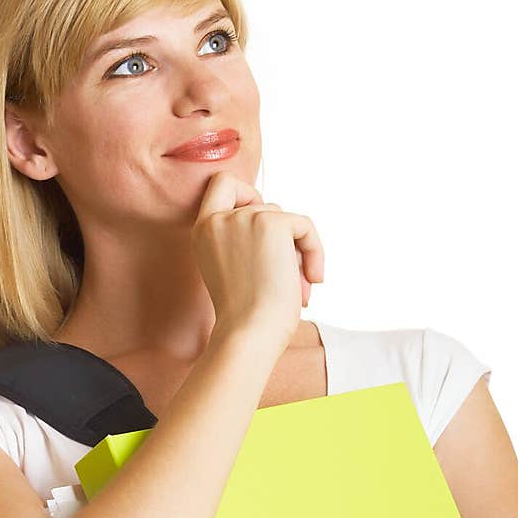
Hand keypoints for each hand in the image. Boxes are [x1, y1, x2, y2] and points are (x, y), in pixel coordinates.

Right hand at [192, 171, 324, 353]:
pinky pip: (304, 226)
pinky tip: (312, 279)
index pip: (222, 184)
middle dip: (281, 240)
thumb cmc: (246, 318)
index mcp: (202, 232)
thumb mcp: (236, 272)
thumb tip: (289, 227)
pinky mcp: (272, 223)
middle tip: (288, 277)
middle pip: (265, 206)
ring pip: (286, 219)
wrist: (248, 333)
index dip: (247, 194)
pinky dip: (315, 251)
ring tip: (298, 286)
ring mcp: (244, 218)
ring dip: (296, 252)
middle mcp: (219, 220)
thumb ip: (248, 242)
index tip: (261, 222)